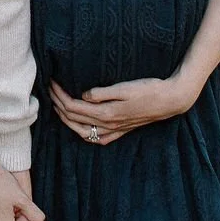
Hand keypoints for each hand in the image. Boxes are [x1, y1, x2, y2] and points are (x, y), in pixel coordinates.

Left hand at [49, 75, 198, 144]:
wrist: (170, 100)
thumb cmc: (149, 89)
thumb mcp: (125, 87)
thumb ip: (103, 93)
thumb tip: (83, 95)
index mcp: (106, 113)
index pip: (73, 107)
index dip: (59, 95)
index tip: (51, 82)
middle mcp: (108, 125)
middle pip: (74, 118)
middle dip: (58, 104)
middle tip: (49, 89)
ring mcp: (114, 130)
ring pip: (82, 131)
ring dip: (66, 119)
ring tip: (57, 106)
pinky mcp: (121, 131)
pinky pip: (97, 138)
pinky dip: (83, 133)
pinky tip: (80, 128)